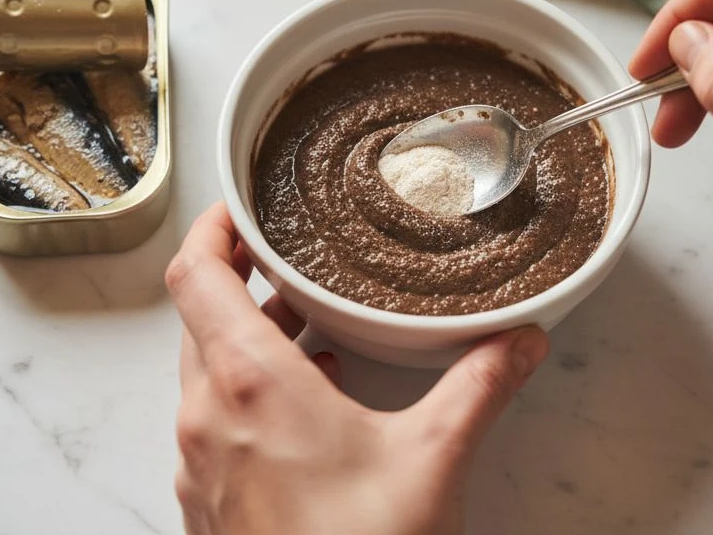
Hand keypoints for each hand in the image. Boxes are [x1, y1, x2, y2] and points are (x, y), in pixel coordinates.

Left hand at [165, 203, 549, 534]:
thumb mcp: (432, 457)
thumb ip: (478, 385)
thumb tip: (518, 343)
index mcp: (248, 384)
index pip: (194, 275)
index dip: (211, 229)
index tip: (240, 209)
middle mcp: (207, 417)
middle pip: (199, 318)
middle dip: (241, 281)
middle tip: (286, 262)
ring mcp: (200, 465)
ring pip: (205, 372)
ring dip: (248, 341)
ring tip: (309, 330)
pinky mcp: (209, 503)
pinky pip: (214, 423)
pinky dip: (249, 395)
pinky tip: (309, 408)